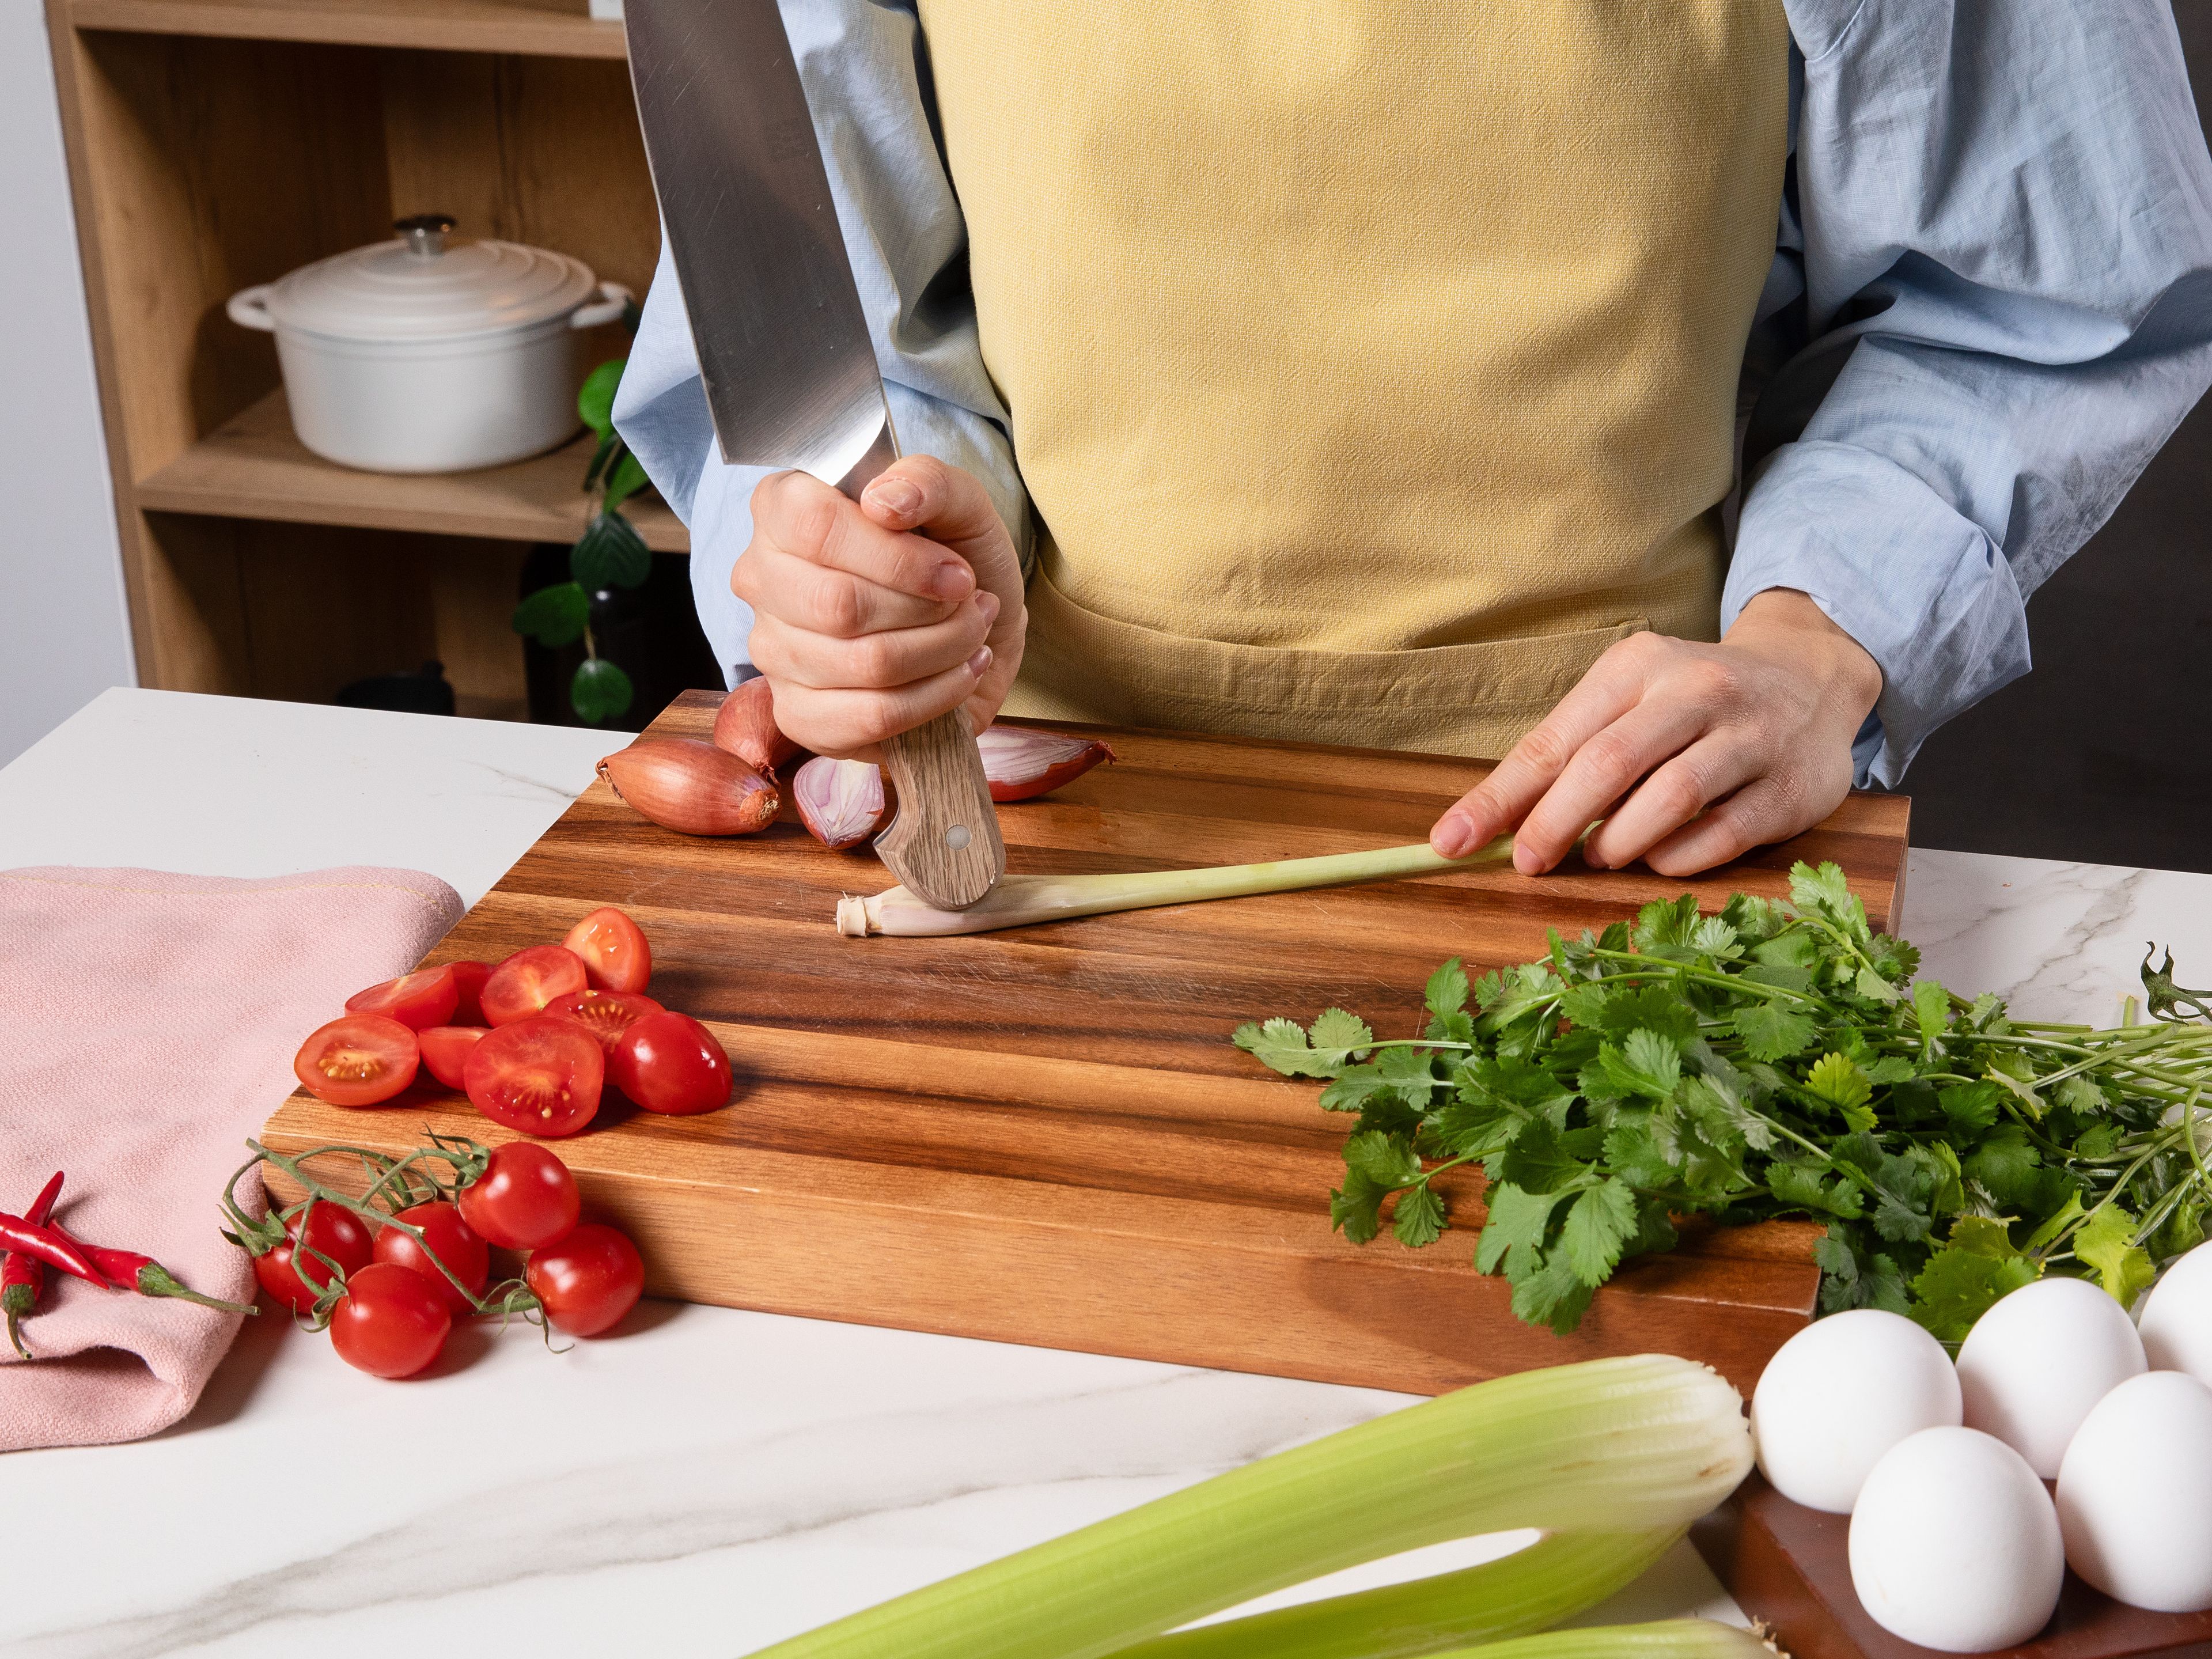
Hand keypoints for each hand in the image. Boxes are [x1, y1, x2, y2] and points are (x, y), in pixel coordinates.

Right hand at [733, 456, 1026, 758]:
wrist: (979, 631)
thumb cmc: (956, 560)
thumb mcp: (960, 504)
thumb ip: (928, 482)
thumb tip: (883, 500)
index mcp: (782, 509)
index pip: (815, 526)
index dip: (897, 557)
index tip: (955, 572)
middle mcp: (761, 579)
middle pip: (839, 604)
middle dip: (929, 611)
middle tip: (971, 603)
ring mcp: (772, 652)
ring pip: (865, 663)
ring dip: (943, 651)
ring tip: (972, 633)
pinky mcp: (798, 715)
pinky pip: (870, 716)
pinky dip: (935, 698)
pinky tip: (959, 674)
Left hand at [1428, 590, 1882, 877]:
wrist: (1812, 679)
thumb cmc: (1691, 702)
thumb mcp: (1627, 702)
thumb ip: (1566, 755)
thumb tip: (1489, 824)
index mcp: (1639, 665)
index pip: (1556, 738)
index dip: (1501, 796)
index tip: (1453, 840)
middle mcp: (1697, 691)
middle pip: (1609, 764)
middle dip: (1554, 822)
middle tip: (1528, 862)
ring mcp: (1750, 737)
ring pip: (1671, 796)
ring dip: (1619, 840)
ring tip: (1598, 856)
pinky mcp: (1790, 787)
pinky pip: (1722, 833)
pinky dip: (1677, 857)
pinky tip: (1656, 861)